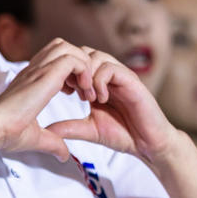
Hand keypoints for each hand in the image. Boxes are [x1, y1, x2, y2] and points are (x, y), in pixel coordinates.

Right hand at [0, 39, 95, 160]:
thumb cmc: (6, 132)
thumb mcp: (36, 137)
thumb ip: (53, 143)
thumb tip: (63, 155)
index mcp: (31, 80)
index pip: (54, 59)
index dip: (71, 73)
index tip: (75, 94)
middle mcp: (35, 71)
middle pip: (63, 46)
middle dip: (79, 64)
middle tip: (82, 89)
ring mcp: (39, 70)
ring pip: (69, 48)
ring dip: (83, 66)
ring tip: (85, 89)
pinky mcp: (45, 75)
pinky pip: (74, 59)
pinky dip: (84, 70)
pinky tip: (83, 90)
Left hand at [43, 46, 183, 160]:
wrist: (149, 144)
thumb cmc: (124, 135)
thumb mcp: (90, 129)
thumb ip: (70, 127)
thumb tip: (47, 129)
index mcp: (98, 82)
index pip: (77, 61)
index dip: (66, 71)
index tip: (63, 91)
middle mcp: (109, 75)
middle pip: (84, 52)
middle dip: (74, 70)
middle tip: (72, 92)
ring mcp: (121, 75)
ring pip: (96, 56)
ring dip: (86, 76)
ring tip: (87, 98)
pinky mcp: (132, 81)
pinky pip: (111, 68)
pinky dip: (100, 82)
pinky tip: (100, 99)